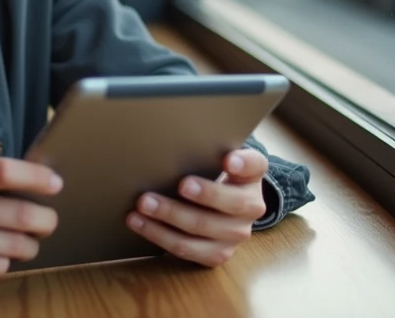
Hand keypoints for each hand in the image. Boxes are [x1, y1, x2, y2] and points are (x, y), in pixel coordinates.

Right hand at [0, 158, 62, 296]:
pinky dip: (5, 262)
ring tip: (24, 242)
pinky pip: (0, 265)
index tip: (56, 185)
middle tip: (48, 222)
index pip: (4, 170)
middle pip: (20, 212)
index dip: (37, 178)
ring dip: (29, 245)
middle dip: (45, 220)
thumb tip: (37, 181)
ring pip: (16, 243)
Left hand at [125, 148, 268, 267]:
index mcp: (251, 176)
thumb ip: (205, 150)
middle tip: (180, 184)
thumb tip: (172, 141)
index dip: (243, 163)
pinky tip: (140, 223)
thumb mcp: (216, 158)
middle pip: (231, 203)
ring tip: (143, 205)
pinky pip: (187, 249)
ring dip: (170, 216)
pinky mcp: (217, 253)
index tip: (229, 160)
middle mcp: (251, 207)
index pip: (254, 165)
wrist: (221, 207)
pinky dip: (160, 236)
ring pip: (202, 228)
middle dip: (203, 194)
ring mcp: (236, 234)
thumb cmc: (211, 174)